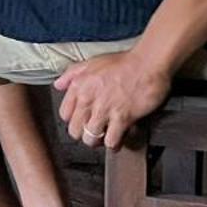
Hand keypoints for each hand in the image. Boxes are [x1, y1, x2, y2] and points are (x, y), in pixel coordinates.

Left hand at [52, 47, 172, 149]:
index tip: (81, 120)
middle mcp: (89, 98)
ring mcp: (105, 109)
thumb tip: (58, 85)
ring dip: (98, 141)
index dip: (73, 119)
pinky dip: (114, 144)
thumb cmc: (123, 62)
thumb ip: (72, 73)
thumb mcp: (92, 62)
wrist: (147, 63)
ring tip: (104, 136)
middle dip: (84, 133)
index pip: (64, 114)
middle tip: (93, 131)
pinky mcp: (122, 118)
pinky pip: (111, 141)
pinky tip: (118, 138)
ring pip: (90, 138)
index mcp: (80, 85)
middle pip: (75, 130)